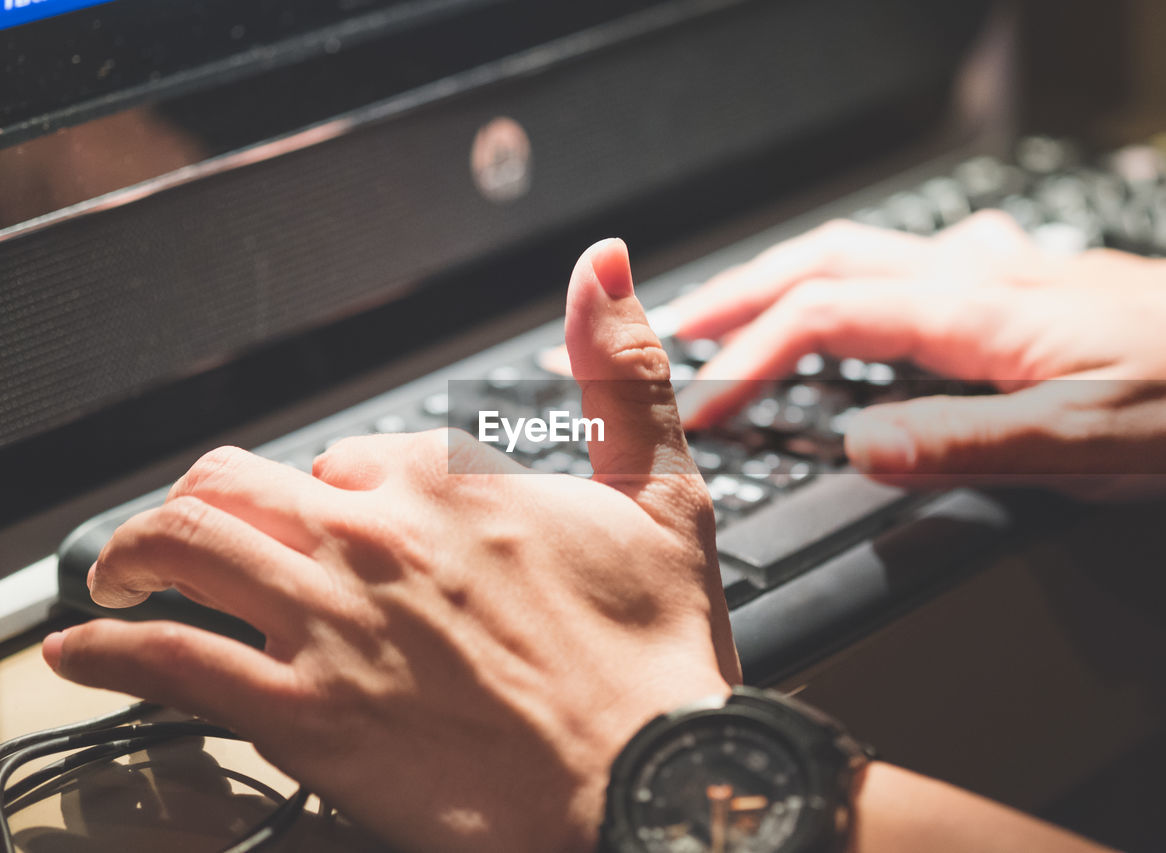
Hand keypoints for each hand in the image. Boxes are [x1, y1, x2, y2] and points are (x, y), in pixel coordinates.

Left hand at [43, 239, 739, 852]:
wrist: (652, 779)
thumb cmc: (657, 653)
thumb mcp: (663, 491)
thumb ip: (621, 371)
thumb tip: (604, 268)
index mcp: (451, 484)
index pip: (352, 454)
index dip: (346, 486)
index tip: (350, 524)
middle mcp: (378, 539)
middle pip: (237, 483)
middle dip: (206, 500)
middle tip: (194, 531)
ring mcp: (333, 624)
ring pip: (187, 547)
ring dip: (135, 552)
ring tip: (121, 572)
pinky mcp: (307, 714)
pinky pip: (172, 663)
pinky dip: (110, 649)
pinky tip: (87, 652)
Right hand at [673, 212, 1165, 498]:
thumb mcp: (1086, 443)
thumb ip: (965, 444)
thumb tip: (858, 448)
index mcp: (976, 315)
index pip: (824, 319)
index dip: (749, 360)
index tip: (702, 405)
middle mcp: (978, 278)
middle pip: (825, 261)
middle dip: (739, 292)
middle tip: (678, 325)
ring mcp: (1001, 273)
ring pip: (863, 253)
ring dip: (786, 276)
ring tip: (738, 307)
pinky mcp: (1026, 285)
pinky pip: (912, 263)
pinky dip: (853, 276)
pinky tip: (868, 296)